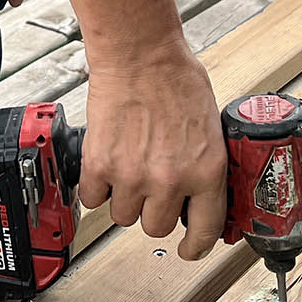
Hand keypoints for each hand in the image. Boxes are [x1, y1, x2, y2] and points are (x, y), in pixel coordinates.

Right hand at [77, 44, 226, 259]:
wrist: (139, 53)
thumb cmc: (174, 76)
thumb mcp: (208, 126)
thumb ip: (204, 163)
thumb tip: (200, 189)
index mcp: (206, 170)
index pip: (205, 229)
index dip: (195, 245)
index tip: (188, 248)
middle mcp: (170, 180)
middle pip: (156, 228)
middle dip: (152, 212)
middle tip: (150, 189)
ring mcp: (133, 176)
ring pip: (123, 217)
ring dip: (123, 199)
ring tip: (126, 170)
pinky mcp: (100, 165)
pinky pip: (93, 198)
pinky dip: (96, 187)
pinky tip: (105, 166)